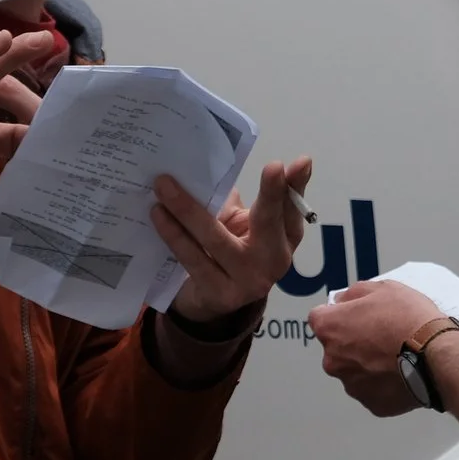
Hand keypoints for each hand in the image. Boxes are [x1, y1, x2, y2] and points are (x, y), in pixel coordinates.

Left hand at [151, 156, 314, 325]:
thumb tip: (213, 162)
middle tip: (272, 166)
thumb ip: (239, 199)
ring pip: (216, 239)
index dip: (295, 183)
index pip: (291, 204)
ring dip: (187, 209)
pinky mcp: (218, 294)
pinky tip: (158, 214)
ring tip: (164, 185)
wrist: (209, 297)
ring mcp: (248, 281)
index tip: (301, 162)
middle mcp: (274, 261)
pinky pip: (192, 258)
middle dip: (271, 194)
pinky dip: (173, 235)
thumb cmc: (229, 247)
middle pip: (268, 222)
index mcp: (285, 236)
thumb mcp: (242, 222)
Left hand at [308, 278, 441, 416]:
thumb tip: (342, 302)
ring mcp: (351, 385)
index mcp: (330, 329)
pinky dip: (381, 383)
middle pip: (335, 348)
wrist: (436, 355)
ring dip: (366, 364)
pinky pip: (372, 390)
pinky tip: (400, 372)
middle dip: (352, 341)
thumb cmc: (409, 319)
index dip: (338, 314)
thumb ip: (354, 294)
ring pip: (353, 371)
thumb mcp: (383, 288)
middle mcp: (333, 360)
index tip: (356, 314)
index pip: (319, 318)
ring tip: (394, 355)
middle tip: (380, 335)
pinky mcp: (371, 404)